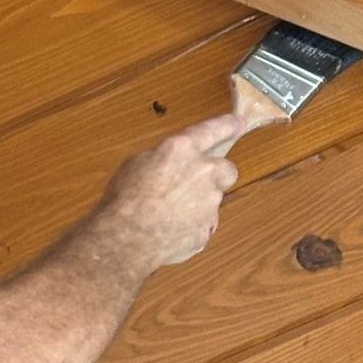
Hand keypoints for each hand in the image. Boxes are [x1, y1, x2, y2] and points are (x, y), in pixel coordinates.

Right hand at [100, 115, 240, 266]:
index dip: (228, 125)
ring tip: (169, 212)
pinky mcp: (207, 229)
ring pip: (213, 200)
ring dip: (199, 202)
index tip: (239, 123)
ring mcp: (209, 204)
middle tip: (196, 181)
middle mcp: (203, 173)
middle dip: (217, 174)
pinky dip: (191, 226)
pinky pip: (203, 224)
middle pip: (228, 170)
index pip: (214, 130)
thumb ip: (165, 157)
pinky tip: (169, 229)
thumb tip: (174, 162)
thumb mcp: (138, 163)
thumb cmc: (124, 197)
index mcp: (182, 149)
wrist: (126, 239)